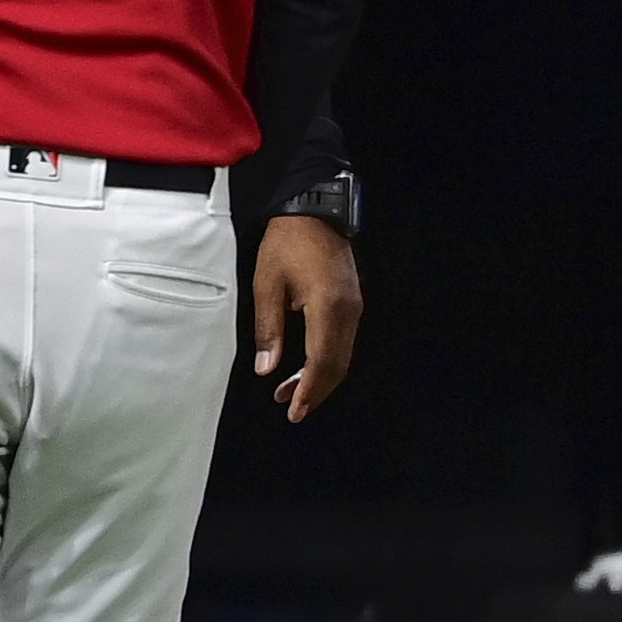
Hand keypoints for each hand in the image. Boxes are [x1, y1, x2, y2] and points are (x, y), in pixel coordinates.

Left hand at [250, 212, 360, 423]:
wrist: (315, 211)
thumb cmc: (287, 244)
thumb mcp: (266, 285)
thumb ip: (268, 330)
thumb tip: (267, 368)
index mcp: (328, 307)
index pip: (322, 362)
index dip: (309, 390)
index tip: (294, 410)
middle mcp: (349, 311)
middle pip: (337, 365)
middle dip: (316, 390)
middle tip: (292, 408)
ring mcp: (355, 307)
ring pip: (343, 356)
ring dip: (321, 377)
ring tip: (291, 391)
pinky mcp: (353, 302)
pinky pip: (344, 342)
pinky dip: (327, 360)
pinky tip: (307, 367)